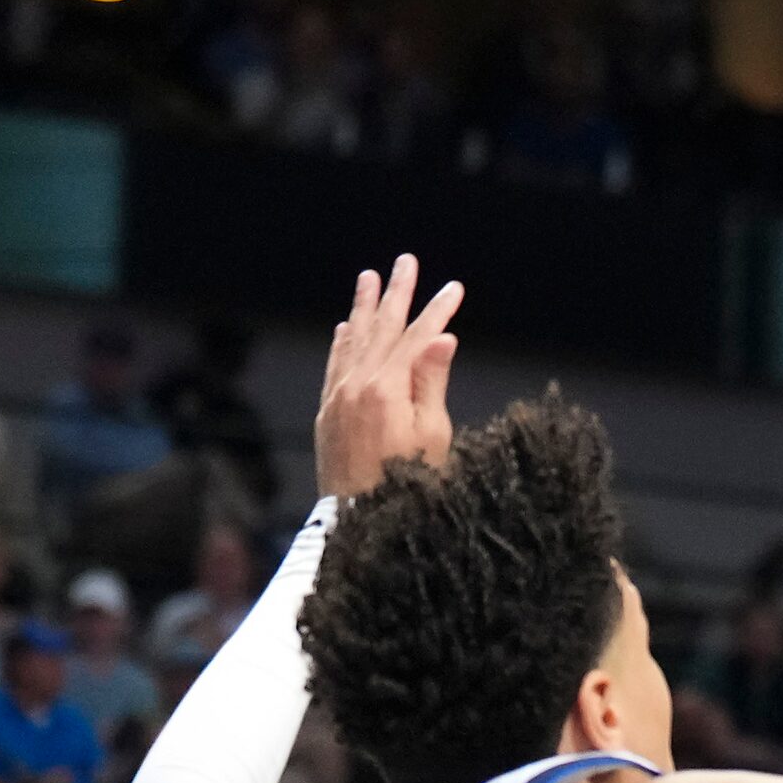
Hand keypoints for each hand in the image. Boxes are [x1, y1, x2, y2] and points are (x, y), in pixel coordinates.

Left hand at [316, 254, 463, 497]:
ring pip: (352, 341)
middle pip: (380, 329)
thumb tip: (440, 338)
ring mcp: (337, 398)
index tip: (454, 288)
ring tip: (369, 277)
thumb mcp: (433, 436)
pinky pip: (334, 365)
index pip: (416, 338)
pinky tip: (344, 327)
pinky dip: (341, 342)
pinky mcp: (327, 414)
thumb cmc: (408, 483)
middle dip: (396, 293)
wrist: (359, 521)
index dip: (437, 311)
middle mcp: (356, 385)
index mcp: (386, 389)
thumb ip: (432, 383)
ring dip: (363, 307)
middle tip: (406, 261)